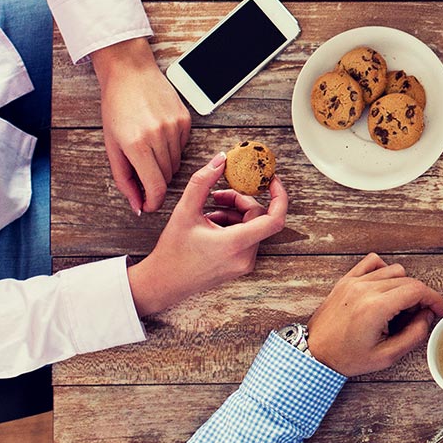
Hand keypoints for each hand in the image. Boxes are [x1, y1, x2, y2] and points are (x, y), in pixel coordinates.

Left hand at [93, 38, 191, 213]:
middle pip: (167, 177)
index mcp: (137, 146)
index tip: (149, 204)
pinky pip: (182, 147)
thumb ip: (124, 178)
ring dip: (163, 164)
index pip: (156, 187)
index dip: (154, 201)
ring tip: (147, 147)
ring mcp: (175, 127)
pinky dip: (171, 148)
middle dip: (154, 180)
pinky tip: (158, 134)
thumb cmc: (116, 107)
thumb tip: (137, 204)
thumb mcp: (111, 146)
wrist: (129, 72)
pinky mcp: (185, 120)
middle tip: (141, 170)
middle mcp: (159, 137)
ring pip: (176, 163)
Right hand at [126, 154, 287, 315]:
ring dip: (235, 213)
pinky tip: (211, 224)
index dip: (279, 196)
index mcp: (236, 244)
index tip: (271, 180)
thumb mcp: (184, 211)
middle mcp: (245, 257)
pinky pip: (247, 238)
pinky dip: (234, 225)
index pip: (275, 219)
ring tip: (209, 212)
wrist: (163, 283)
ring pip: (252, 227)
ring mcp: (244, 264)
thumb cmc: (172, 251)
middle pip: (259, 218)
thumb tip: (221, 159)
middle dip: (241, 200)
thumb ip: (203, 181)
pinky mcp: (240, 266)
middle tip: (217, 195)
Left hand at [306, 253, 442, 376]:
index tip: (439, 310)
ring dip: (404, 285)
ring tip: (400, 307)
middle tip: (419, 316)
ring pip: (394, 270)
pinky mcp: (346, 281)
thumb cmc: (346, 358)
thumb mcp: (386, 357)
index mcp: (376, 308)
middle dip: (421, 297)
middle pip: (408, 280)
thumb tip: (426, 317)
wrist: (314, 353)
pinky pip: (373, 263)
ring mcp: (354, 282)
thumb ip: (413, 335)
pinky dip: (385, 272)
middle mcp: (365, 289)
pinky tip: (385, 289)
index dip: (434, 299)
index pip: (417, 290)